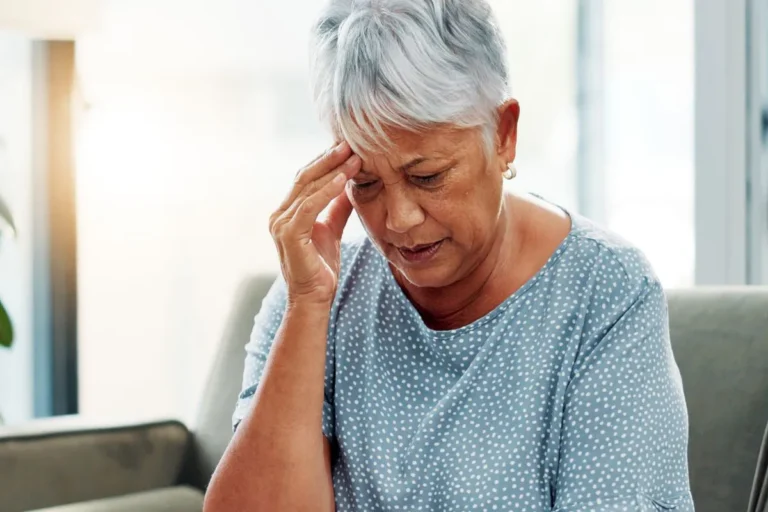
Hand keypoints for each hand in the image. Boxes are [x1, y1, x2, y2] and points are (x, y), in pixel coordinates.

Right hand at [269, 141, 361, 305]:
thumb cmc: (321, 268)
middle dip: (328, 158)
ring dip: (332, 170)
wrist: (314, 299)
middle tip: (351, 142)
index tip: (348, 146)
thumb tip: (350, 185)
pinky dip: (327, 191)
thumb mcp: (332, 230)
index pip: (306, 178)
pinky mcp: (289, 234)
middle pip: (304, 177)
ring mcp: (281, 224)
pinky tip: (344, 179)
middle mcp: (279, 215)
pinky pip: (309, 206)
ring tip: (353, 156)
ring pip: (307, 188)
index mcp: (287, 212)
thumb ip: (337, 207)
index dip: (326, 161)